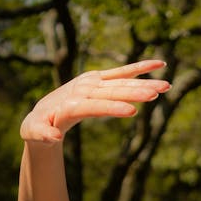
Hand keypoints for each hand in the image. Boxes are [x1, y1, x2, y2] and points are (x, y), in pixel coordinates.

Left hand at [20, 60, 169, 143]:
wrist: (42, 111)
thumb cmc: (38, 127)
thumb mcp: (34, 133)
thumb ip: (41, 134)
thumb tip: (53, 136)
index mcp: (70, 102)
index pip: (94, 105)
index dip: (111, 108)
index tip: (131, 112)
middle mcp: (83, 88)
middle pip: (112, 90)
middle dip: (135, 92)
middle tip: (156, 93)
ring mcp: (92, 81)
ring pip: (121, 82)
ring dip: (144, 82)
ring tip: (166, 86)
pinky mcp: (100, 79)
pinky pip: (123, 72)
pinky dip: (140, 67)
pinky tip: (160, 64)